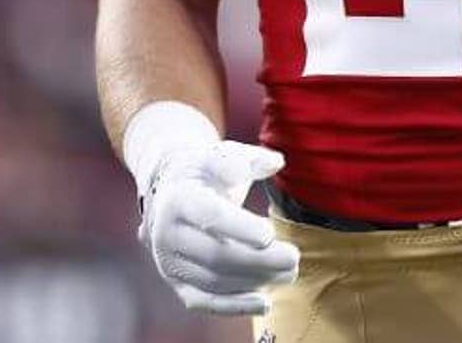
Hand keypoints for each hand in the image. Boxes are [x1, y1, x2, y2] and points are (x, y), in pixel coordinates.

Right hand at [138, 138, 300, 314]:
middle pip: (216, 255)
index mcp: (178, 198)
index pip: (210, 217)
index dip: (240, 228)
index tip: (270, 234)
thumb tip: (275, 162)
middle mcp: (167, 234)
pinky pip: (205, 302)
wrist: (170, 190)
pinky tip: (265, 301)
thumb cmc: (205, 171)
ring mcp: (169, 263)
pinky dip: (235, 306)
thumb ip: (248, 159)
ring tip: (290, 272)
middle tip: (294, 257)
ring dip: (255, 281)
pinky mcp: (177, 283)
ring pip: (214, 281)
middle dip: (259, 260)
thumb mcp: (221, 155)